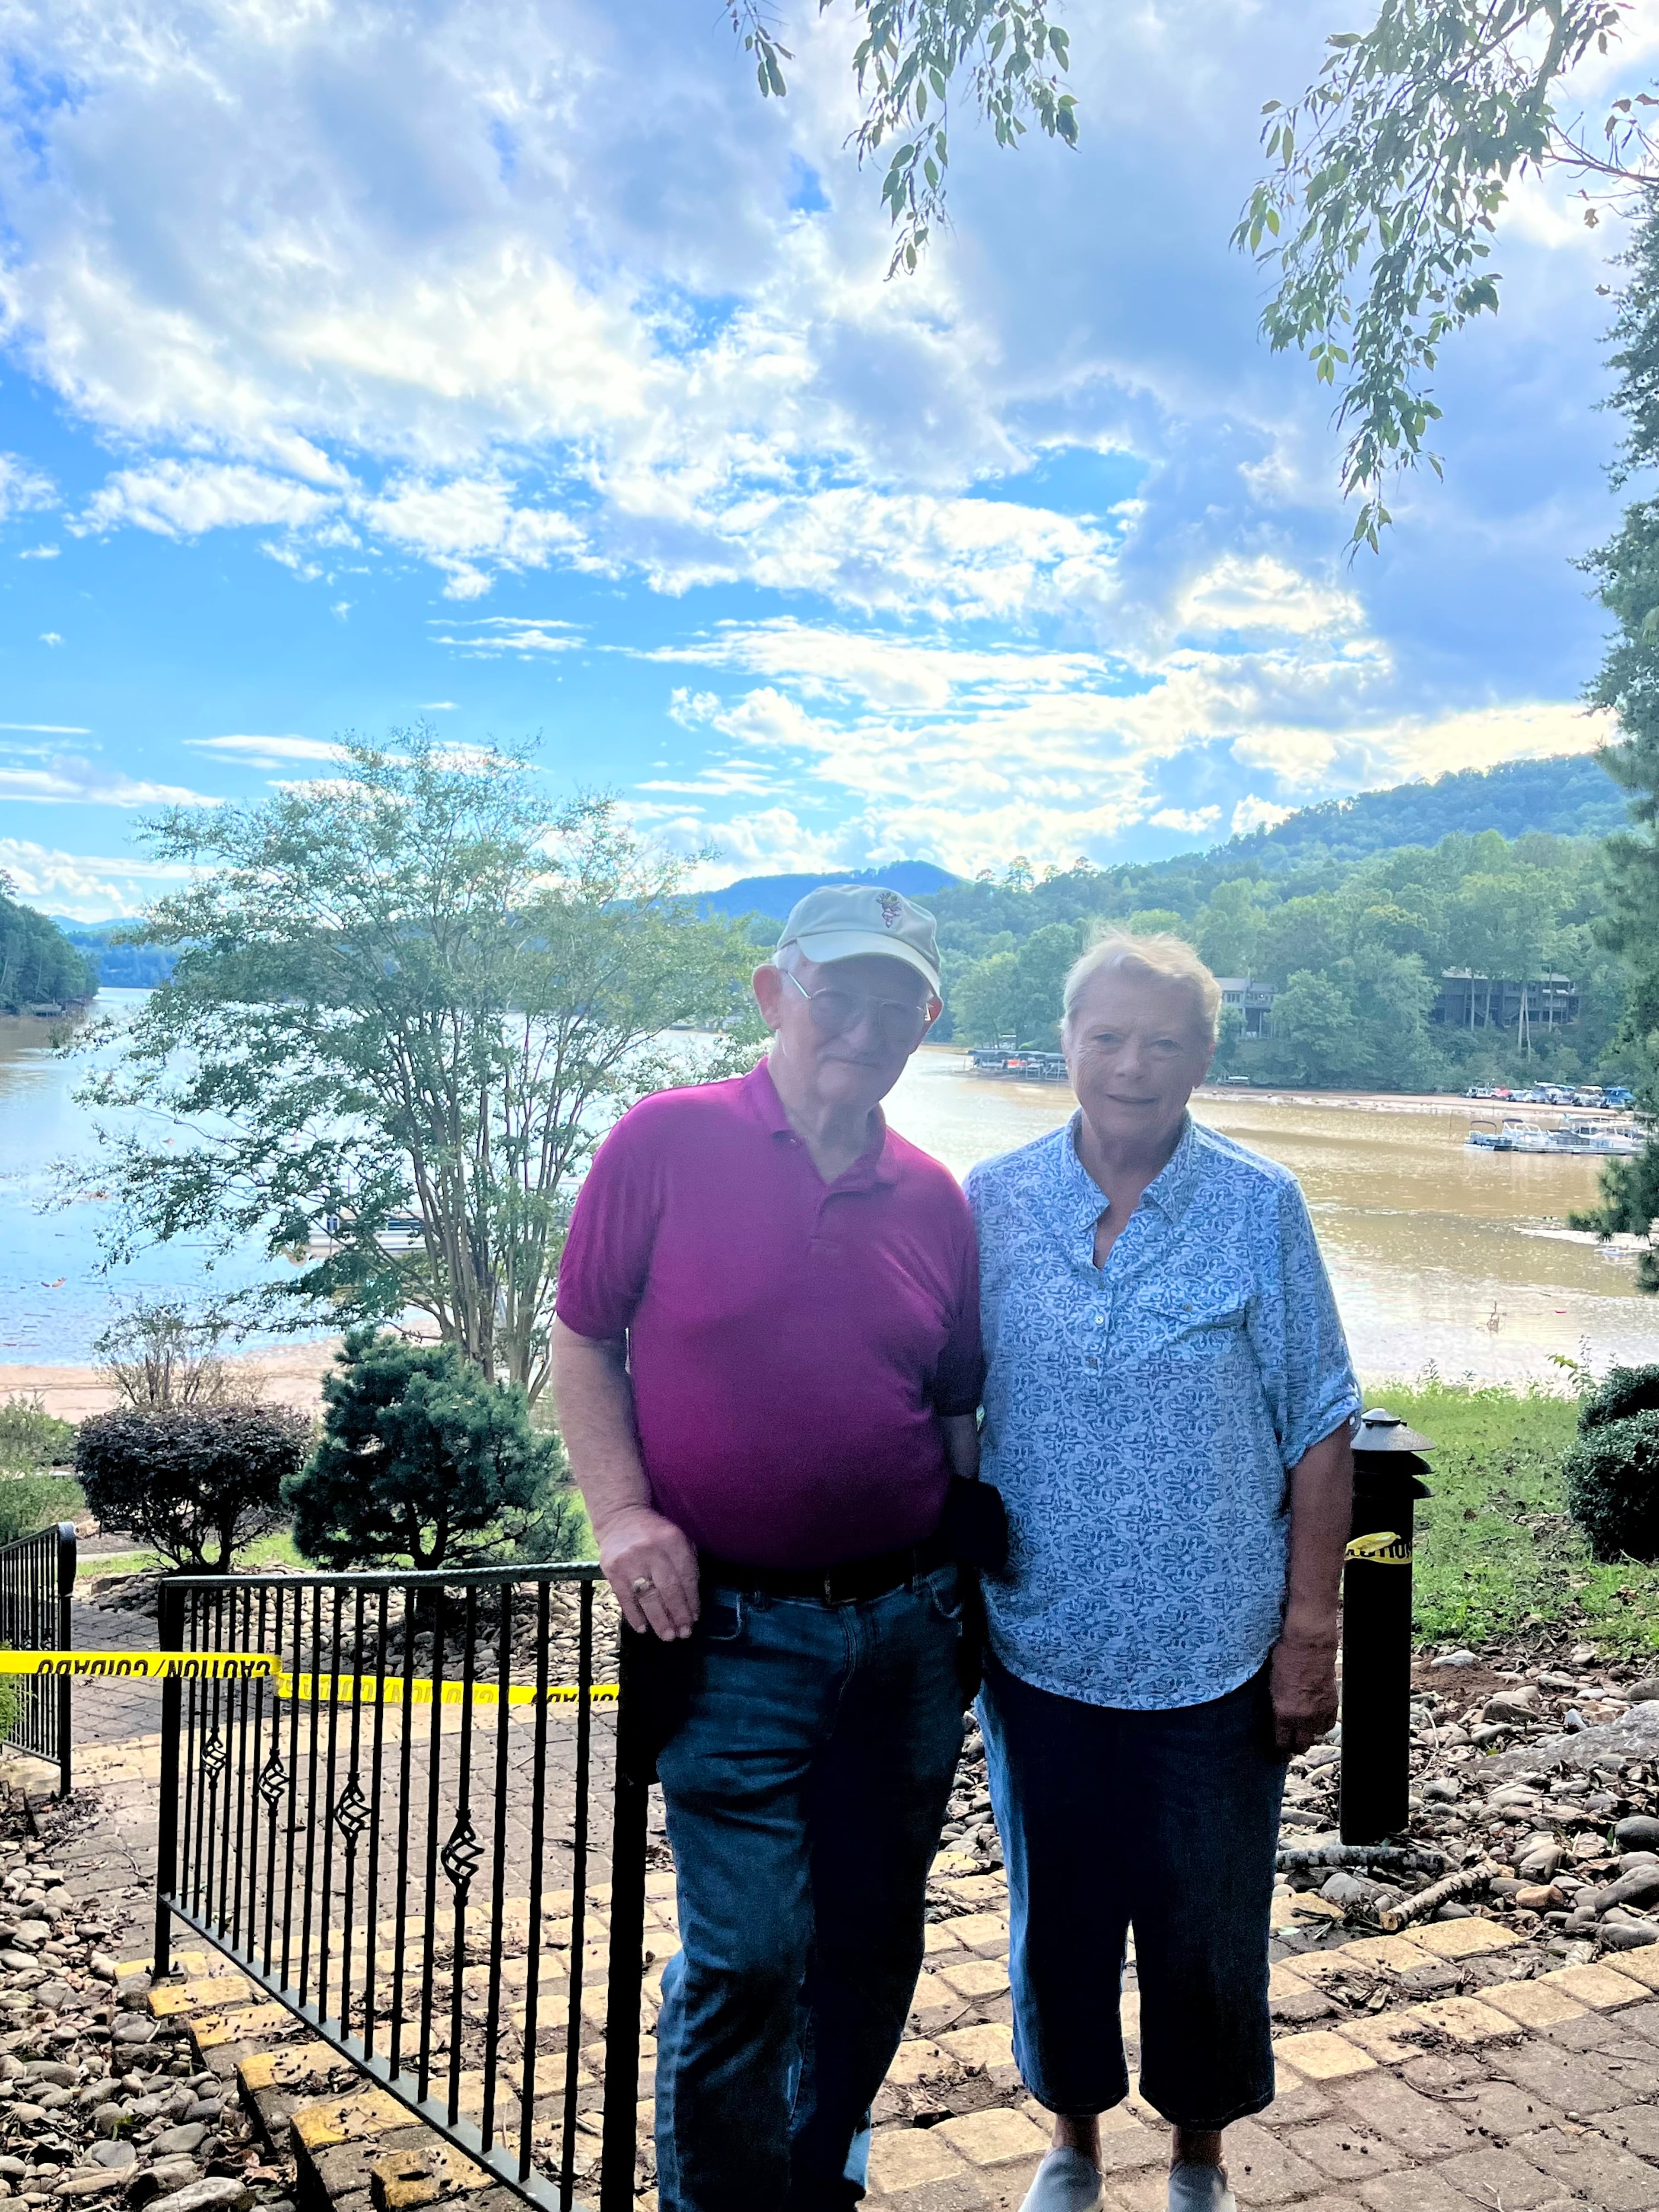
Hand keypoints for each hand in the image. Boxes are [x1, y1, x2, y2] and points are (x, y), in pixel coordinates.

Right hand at [598, 1505, 700, 1640]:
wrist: (620, 1516)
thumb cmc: (655, 1532)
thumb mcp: (677, 1537)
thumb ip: (687, 1563)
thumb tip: (692, 1603)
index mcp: (673, 1540)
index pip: (686, 1577)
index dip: (691, 1600)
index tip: (694, 1618)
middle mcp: (651, 1550)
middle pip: (668, 1589)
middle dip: (678, 1614)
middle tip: (683, 1634)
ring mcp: (630, 1561)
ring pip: (647, 1597)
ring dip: (659, 1620)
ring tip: (668, 1636)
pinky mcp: (612, 1570)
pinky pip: (625, 1598)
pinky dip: (634, 1616)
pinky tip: (643, 1628)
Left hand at [1270, 1629, 1338, 1757]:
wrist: (1309, 1645)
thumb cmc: (1285, 1659)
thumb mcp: (1272, 1685)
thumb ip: (1276, 1706)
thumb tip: (1278, 1718)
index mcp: (1284, 1713)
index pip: (1282, 1742)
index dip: (1280, 1748)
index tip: (1279, 1749)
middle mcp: (1303, 1718)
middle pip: (1301, 1745)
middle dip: (1295, 1746)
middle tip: (1291, 1743)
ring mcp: (1320, 1712)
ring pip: (1316, 1737)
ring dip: (1310, 1734)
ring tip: (1304, 1730)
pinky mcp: (1332, 1704)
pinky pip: (1328, 1725)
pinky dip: (1322, 1725)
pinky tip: (1316, 1720)